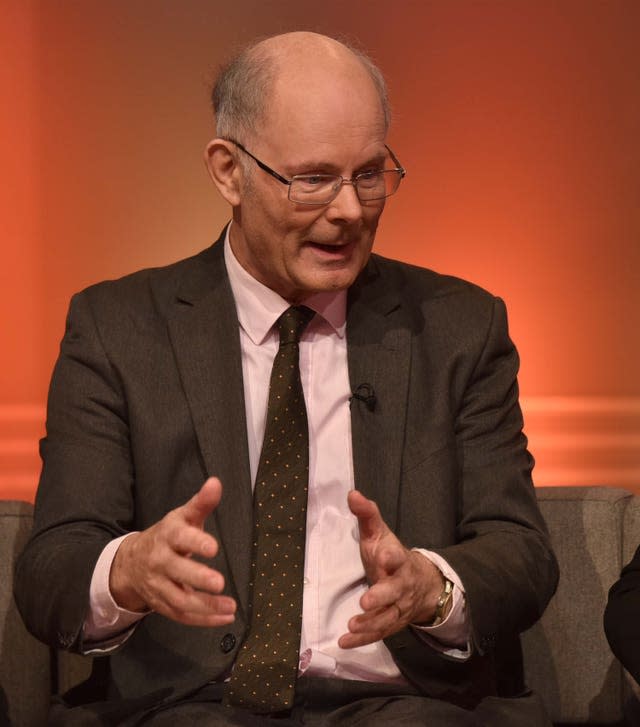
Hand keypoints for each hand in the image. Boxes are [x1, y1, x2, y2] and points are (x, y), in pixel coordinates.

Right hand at [109, 477, 235, 626]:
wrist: (132, 561)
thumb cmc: (169, 535)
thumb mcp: (183, 516)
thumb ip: (202, 503)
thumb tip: (216, 483)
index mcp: (168, 536)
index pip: (180, 538)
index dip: (196, 542)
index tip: (213, 547)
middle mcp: (161, 561)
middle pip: (177, 571)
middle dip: (198, 578)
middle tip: (220, 583)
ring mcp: (159, 585)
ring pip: (180, 599)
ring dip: (205, 606)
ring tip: (230, 607)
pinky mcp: (162, 604)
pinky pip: (181, 615)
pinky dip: (203, 620)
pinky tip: (225, 617)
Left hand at [338, 490, 445, 648]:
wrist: (420, 584)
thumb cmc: (389, 555)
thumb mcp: (379, 533)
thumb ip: (367, 514)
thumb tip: (352, 493)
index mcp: (398, 560)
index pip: (398, 557)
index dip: (392, 557)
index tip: (384, 555)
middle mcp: (400, 585)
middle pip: (394, 592)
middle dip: (382, 596)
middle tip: (366, 600)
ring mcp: (397, 607)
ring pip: (387, 617)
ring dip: (370, 623)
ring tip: (352, 626)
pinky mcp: (391, 623)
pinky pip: (378, 633)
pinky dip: (362, 640)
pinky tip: (344, 642)